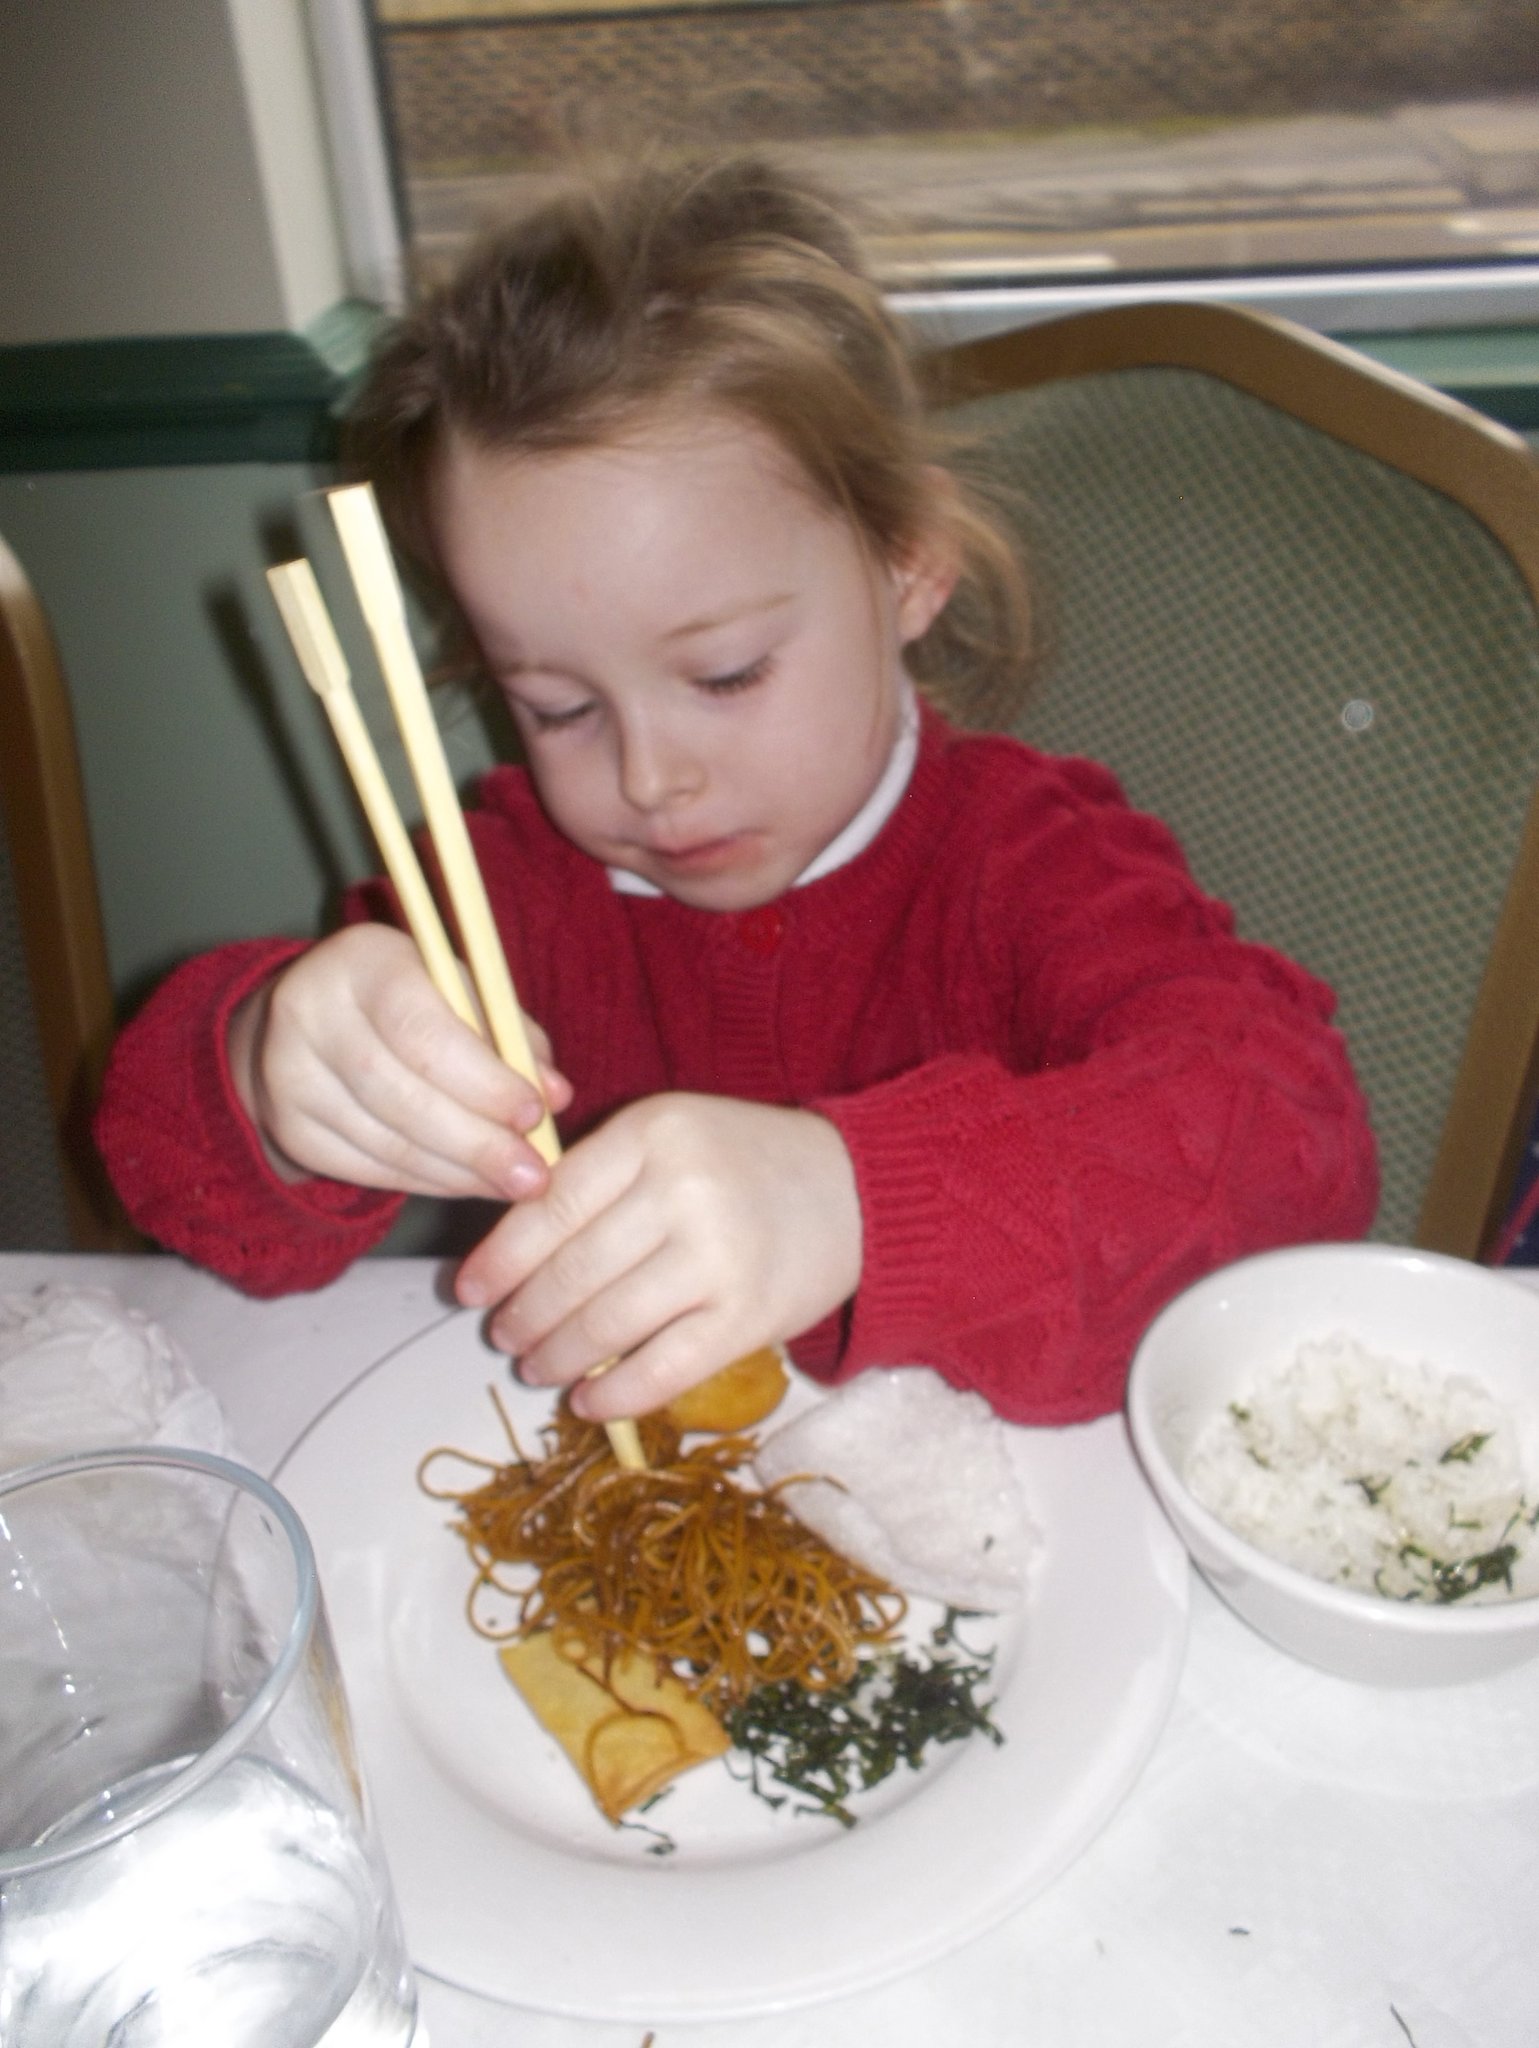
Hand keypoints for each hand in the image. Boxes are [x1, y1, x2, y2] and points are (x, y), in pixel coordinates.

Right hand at [228, 923, 570, 1197]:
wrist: (310, 1021)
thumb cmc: (410, 999)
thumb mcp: (459, 990)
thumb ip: (510, 1034)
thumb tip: (555, 1094)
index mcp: (362, 959)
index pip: (419, 1027)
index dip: (481, 1078)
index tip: (533, 1114)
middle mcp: (309, 1011)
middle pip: (400, 1094)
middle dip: (477, 1142)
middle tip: (533, 1174)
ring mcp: (288, 1075)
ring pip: (386, 1142)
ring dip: (460, 1172)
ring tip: (512, 1182)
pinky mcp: (289, 1128)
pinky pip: (368, 1169)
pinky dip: (428, 1181)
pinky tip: (467, 1182)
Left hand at [455, 1094, 862, 1418]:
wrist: (858, 1190)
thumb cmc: (744, 1163)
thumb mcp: (671, 1136)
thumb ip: (599, 1177)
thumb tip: (509, 1249)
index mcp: (653, 1133)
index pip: (551, 1206)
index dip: (500, 1258)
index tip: (469, 1290)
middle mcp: (683, 1190)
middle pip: (572, 1271)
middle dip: (524, 1315)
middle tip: (504, 1334)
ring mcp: (718, 1256)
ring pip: (607, 1323)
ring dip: (558, 1356)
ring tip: (537, 1366)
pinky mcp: (749, 1316)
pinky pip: (662, 1368)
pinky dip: (614, 1393)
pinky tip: (588, 1400)